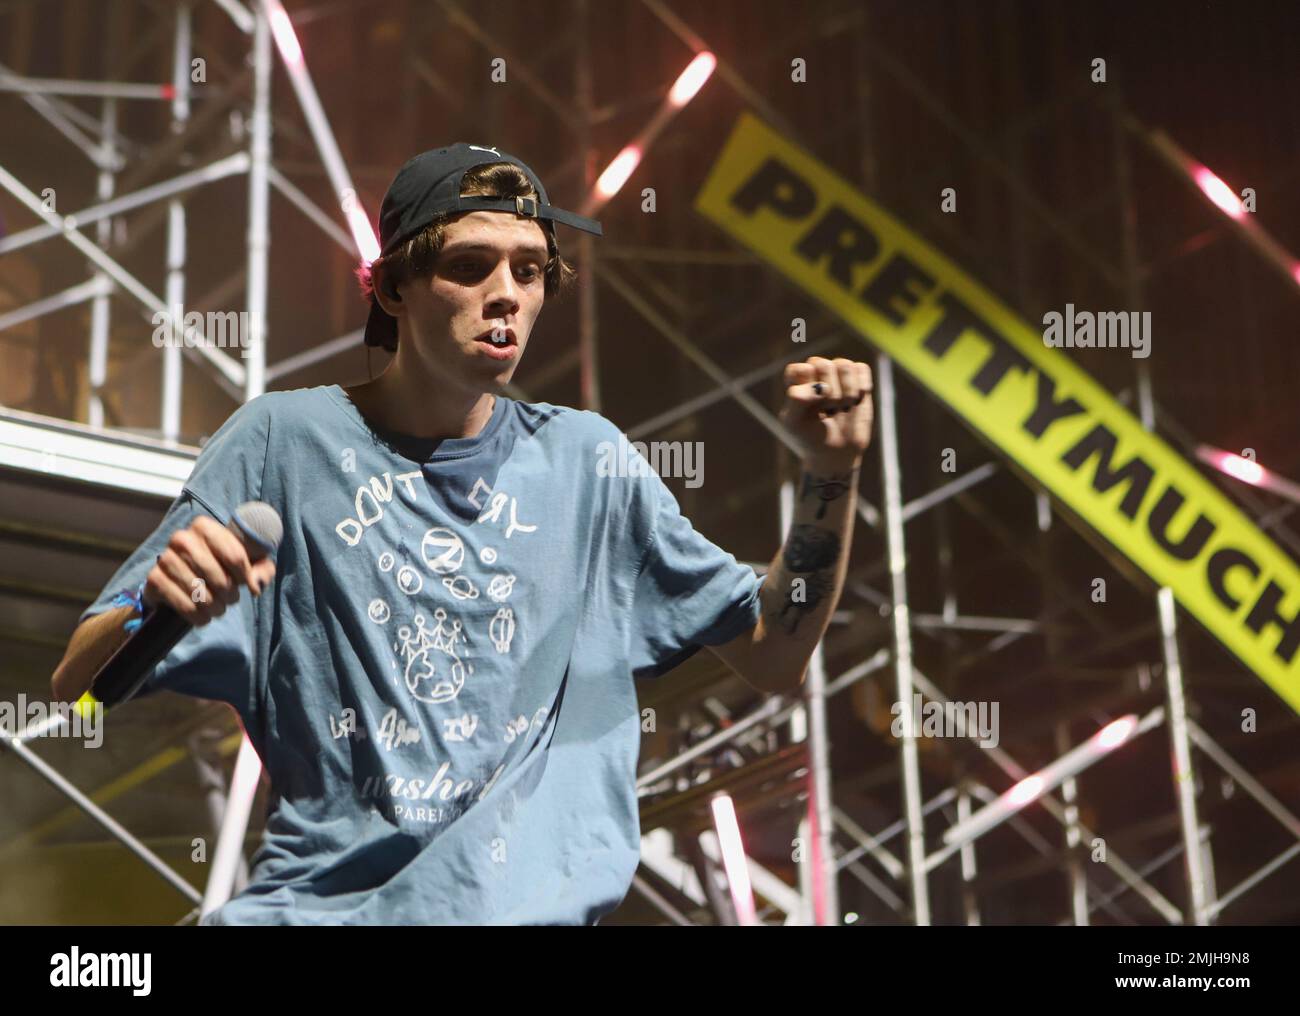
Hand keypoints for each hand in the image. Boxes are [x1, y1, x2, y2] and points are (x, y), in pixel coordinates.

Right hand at [143, 515, 275, 625]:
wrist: (183, 579)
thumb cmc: (222, 567)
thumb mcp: (248, 563)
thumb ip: (262, 570)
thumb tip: (255, 586)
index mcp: (205, 527)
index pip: (235, 556)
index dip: (245, 576)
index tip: (247, 585)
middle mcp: (182, 538)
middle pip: (218, 577)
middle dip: (230, 594)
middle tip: (231, 599)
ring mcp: (165, 558)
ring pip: (200, 592)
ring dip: (214, 607)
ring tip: (218, 608)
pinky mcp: (154, 579)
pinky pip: (182, 603)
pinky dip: (197, 615)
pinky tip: (203, 616)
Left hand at [779, 356, 873, 466]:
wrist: (834, 453)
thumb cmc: (809, 437)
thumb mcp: (794, 423)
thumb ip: (797, 400)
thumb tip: (822, 387)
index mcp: (796, 379)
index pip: (803, 369)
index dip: (810, 391)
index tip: (810, 410)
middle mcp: (816, 372)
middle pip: (824, 365)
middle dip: (830, 395)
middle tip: (828, 411)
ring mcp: (837, 374)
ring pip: (844, 365)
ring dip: (847, 392)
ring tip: (842, 408)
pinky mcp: (857, 378)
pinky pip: (861, 368)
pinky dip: (862, 386)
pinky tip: (857, 401)